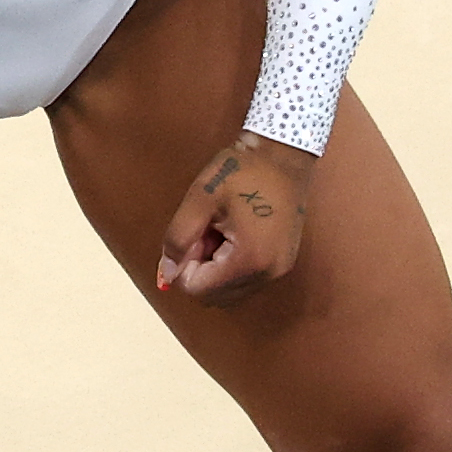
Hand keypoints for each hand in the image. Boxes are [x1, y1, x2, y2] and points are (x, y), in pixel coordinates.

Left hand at [155, 131, 318, 305]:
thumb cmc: (241, 171)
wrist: (284, 155)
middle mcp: (268, 274)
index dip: (185, 264)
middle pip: (214, 296)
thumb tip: (167, 274)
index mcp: (249, 260)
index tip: (196, 232)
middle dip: (200, 269)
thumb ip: (177, 239)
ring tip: (221, 231)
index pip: (198, 289)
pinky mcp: (282, 264)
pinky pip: (246, 281)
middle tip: (207, 231)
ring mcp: (278, 271)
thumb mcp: (199, 199)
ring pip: (229, 292)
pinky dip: (231, 267)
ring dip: (215, 269)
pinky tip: (235, 235)